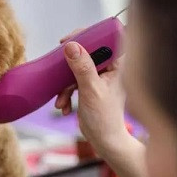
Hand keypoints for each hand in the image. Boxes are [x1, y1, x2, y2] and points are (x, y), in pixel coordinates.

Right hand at [55, 30, 129, 154]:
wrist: (104, 141)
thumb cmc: (105, 118)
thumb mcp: (91, 90)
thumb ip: (82, 67)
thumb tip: (71, 46)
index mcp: (118, 65)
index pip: (105, 38)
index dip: (88, 35)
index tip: (70, 40)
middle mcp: (110, 68)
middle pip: (87, 51)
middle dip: (69, 65)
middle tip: (58, 64)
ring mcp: (99, 77)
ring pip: (77, 68)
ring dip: (64, 84)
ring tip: (62, 101)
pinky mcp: (89, 85)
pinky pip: (73, 80)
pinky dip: (66, 92)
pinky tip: (65, 107)